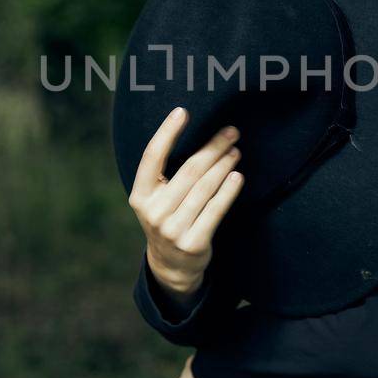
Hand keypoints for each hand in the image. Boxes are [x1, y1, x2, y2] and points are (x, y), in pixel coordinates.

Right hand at [128, 105, 244, 296]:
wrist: (171, 265)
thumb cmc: (167, 219)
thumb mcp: (155, 199)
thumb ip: (165, 174)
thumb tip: (197, 135)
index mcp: (140, 196)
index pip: (152, 157)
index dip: (166, 132)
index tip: (182, 112)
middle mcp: (154, 212)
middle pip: (189, 170)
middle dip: (212, 147)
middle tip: (231, 132)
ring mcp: (173, 230)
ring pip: (205, 188)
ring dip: (224, 165)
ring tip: (236, 151)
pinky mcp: (194, 243)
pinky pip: (216, 210)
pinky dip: (228, 191)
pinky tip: (237, 176)